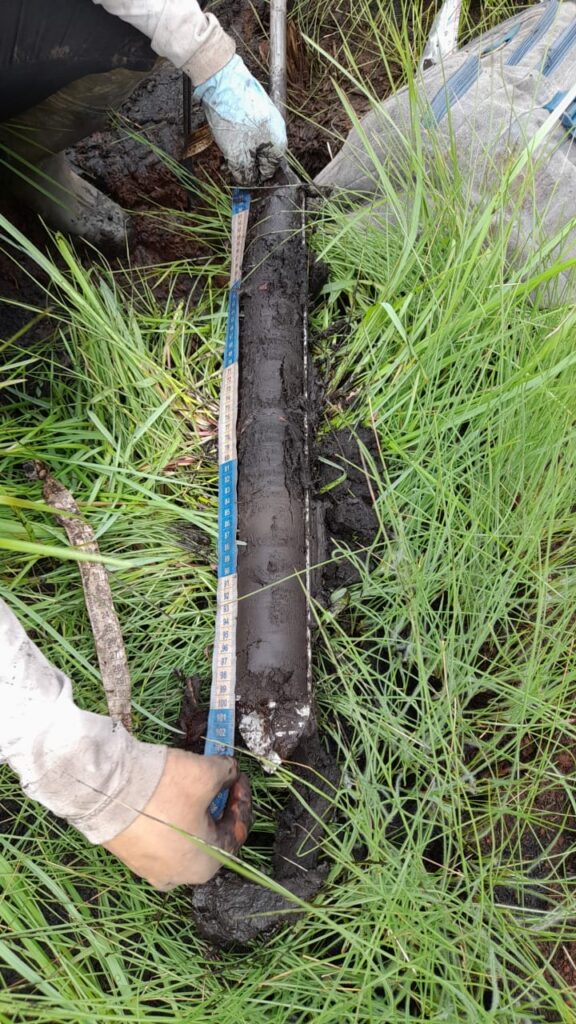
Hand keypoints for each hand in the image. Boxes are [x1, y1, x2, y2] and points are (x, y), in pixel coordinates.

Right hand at [103, 749, 251, 889]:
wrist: (105, 790)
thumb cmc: (165, 788)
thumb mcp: (207, 773)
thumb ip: (227, 773)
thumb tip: (230, 771)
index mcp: (207, 865)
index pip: (238, 829)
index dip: (242, 798)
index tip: (237, 775)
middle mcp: (181, 877)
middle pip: (211, 835)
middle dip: (217, 805)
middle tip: (217, 779)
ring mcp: (152, 871)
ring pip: (185, 837)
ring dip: (194, 811)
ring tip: (192, 784)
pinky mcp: (132, 858)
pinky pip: (161, 838)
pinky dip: (169, 818)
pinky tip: (167, 796)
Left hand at [194, 54, 286, 183]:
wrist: (223, 79)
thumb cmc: (233, 118)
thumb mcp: (236, 153)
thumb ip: (244, 173)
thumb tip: (246, 183)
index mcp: (279, 143)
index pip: (269, 170)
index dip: (254, 178)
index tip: (241, 181)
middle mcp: (277, 130)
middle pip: (263, 156)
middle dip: (247, 164)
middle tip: (230, 167)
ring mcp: (268, 117)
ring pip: (255, 143)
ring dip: (242, 151)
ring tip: (226, 151)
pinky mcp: (257, 107)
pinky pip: (251, 129)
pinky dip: (240, 136)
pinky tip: (228, 135)